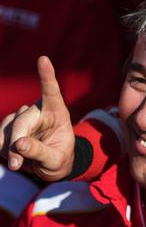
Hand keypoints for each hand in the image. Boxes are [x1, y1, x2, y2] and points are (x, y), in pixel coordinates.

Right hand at [0, 56, 74, 180]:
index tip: (44, 59)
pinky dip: (2, 150)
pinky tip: (12, 157)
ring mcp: (21, 118)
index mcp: (57, 112)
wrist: (50, 167)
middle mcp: (38, 110)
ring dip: (8, 149)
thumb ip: (40, 152)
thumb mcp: (56, 160)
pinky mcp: (8, 127)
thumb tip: (19, 144)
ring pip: (6, 130)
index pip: (51, 92)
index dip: (47, 75)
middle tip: (16, 163)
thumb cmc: (59, 160)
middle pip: (21, 121)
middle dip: (16, 143)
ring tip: (20, 163)